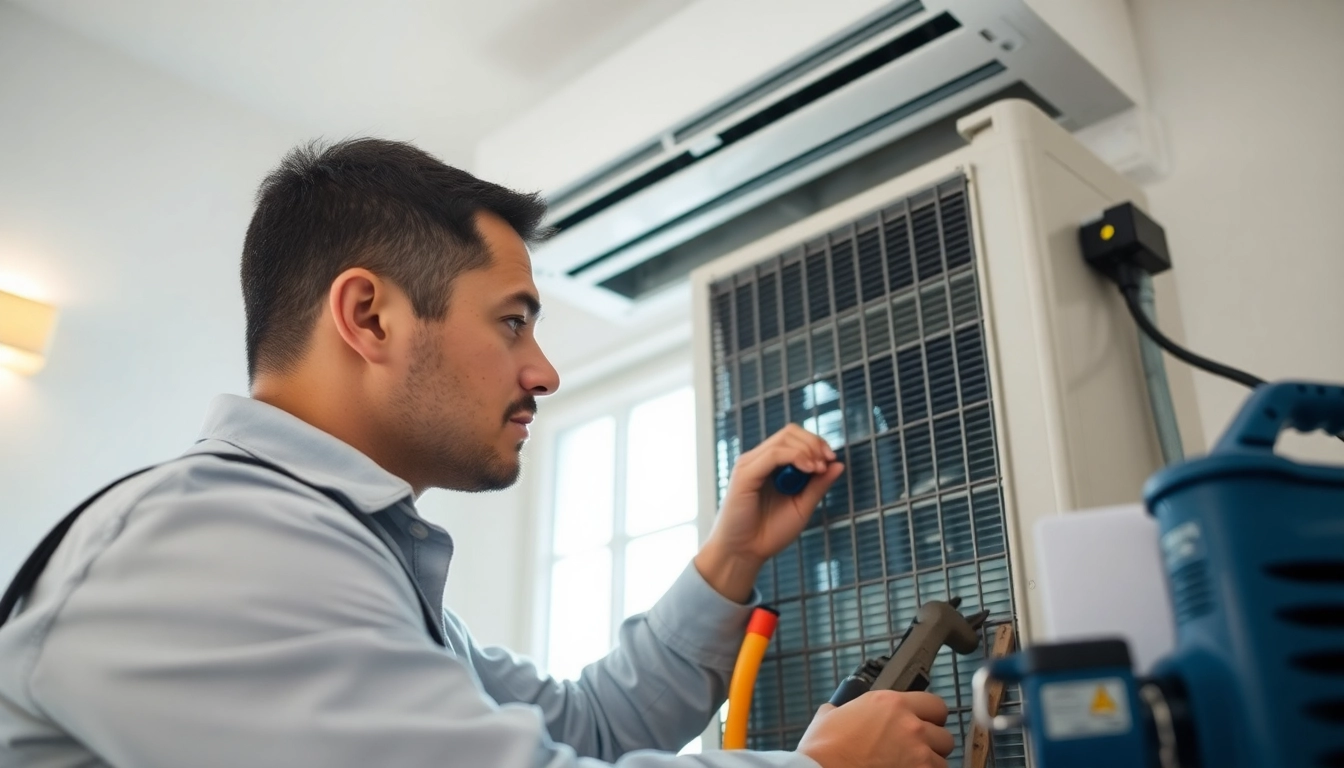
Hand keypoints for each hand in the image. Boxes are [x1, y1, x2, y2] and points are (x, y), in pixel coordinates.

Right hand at [694, 425, 843, 601]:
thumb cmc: (769, 533)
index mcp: (770, 466)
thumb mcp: (802, 507)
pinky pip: (773, 454)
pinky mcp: (744, 474)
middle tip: (827, 461)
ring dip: (807, 450)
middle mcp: (758, 460)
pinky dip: (795, 457)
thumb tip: (838, 464)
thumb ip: (818, 485)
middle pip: (790, 432)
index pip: (794, 438)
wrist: (744, 553)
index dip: (816, 442)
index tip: (831, 459)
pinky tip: (808, 470)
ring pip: (783, 439)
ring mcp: (750, 465)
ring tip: (818, 469)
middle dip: (814, 442)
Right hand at [797, 691, 954, 767]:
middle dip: (932, 744)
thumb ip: (844, 709)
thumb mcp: (830, 716)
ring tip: (910, 766)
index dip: (930, 717)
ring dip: (929, 764)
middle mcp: (910, 726)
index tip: (924, 724)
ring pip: (942, 760)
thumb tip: (837, 711)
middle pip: (944, 735)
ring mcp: (918, 754)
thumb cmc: (823, 749)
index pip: (935, 704)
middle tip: (916, 750)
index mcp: (891, 703)